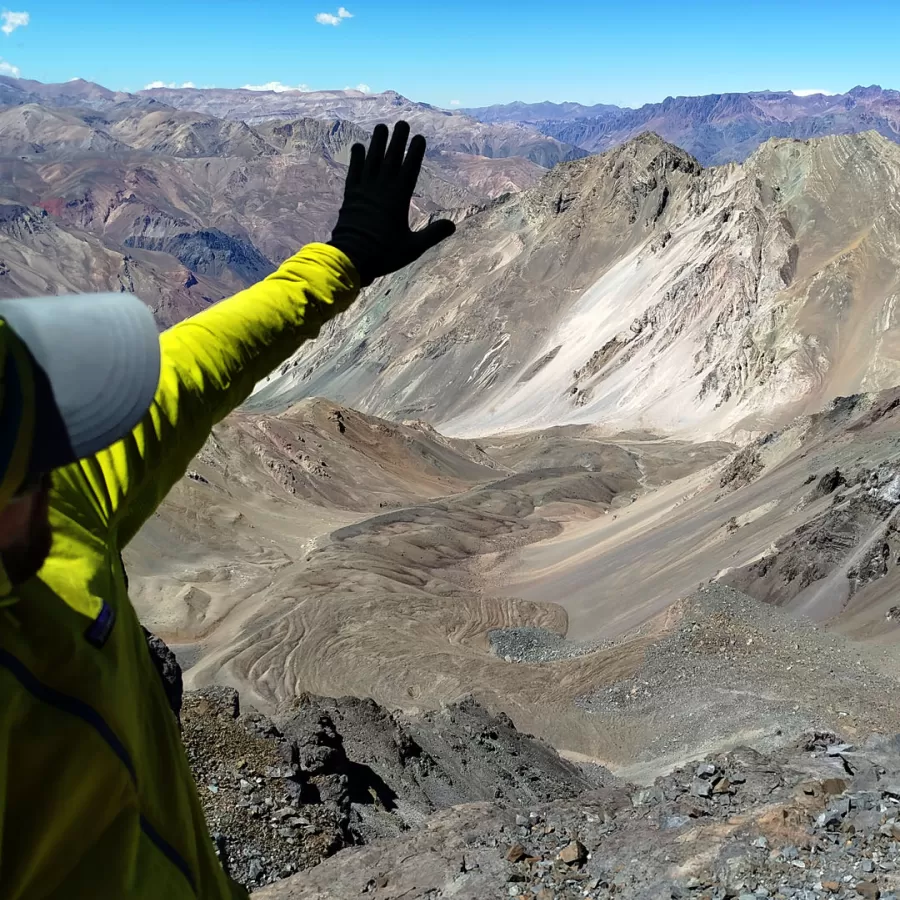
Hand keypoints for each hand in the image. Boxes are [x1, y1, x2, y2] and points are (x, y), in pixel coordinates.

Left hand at [328, 121, 455, 286]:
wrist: (351, 257)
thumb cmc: (383, 254)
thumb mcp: (413, 248)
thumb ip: (433, 235)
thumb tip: (453, 225)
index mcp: (398, 198)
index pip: (410, 169)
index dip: (415, 152)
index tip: (420, 137)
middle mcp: (381, 189)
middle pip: (391, 158)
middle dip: (398, 140)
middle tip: (402, 123)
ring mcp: (364, 190)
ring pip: (372, 160)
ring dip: (377, 143)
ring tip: (381, 127)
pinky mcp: (350, 196)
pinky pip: (354, 172)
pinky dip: (356, 159)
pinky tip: (358, 146)